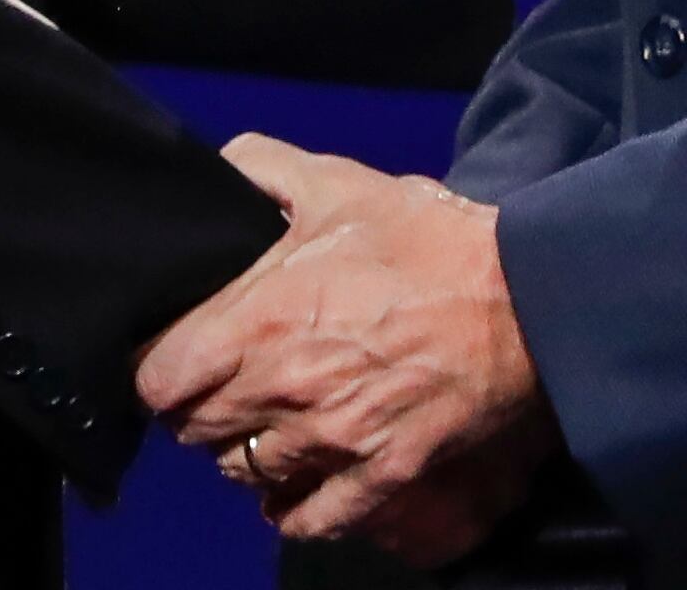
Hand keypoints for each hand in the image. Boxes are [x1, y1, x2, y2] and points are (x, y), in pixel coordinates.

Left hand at [139, 135, 557, 565]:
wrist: (525, 298)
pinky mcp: (379, 477)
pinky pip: (307, 519)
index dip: (161, 369)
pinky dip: (292, 507)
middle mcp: (285, 390)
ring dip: (244, 452)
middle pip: (195, 431)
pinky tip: (296, 484)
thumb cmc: (428, 239)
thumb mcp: (339, 182)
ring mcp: (332, 441)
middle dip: (200, 408)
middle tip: (225, 385)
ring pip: (244, 473)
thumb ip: (262, 168)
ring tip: (265, 425)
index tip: (179, 357)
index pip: (161, 380)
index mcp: (263, 319)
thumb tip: (219, 170)